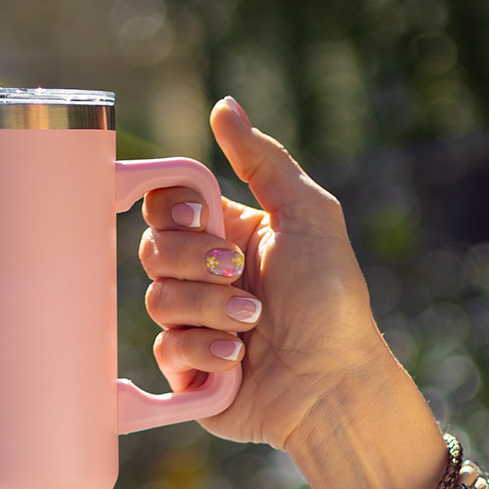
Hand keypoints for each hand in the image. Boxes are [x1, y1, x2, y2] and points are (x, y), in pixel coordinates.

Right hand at [140, 98, 448, 488]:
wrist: (335, 383)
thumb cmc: (332, 298)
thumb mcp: (307, 216)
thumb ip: (263, 160)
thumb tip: (224, 105)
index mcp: (229, 232)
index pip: (167, 203)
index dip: (174, 208)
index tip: (205, 216)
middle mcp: (205, 273)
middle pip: (152, 247)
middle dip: (198, 261)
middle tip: (240, 275)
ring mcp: (193, 321)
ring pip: (156, 298)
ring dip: (210, 308)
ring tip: (255, 324)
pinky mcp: (186, 367)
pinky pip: (164, 346)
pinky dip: (204, 349)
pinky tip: (238, 358)